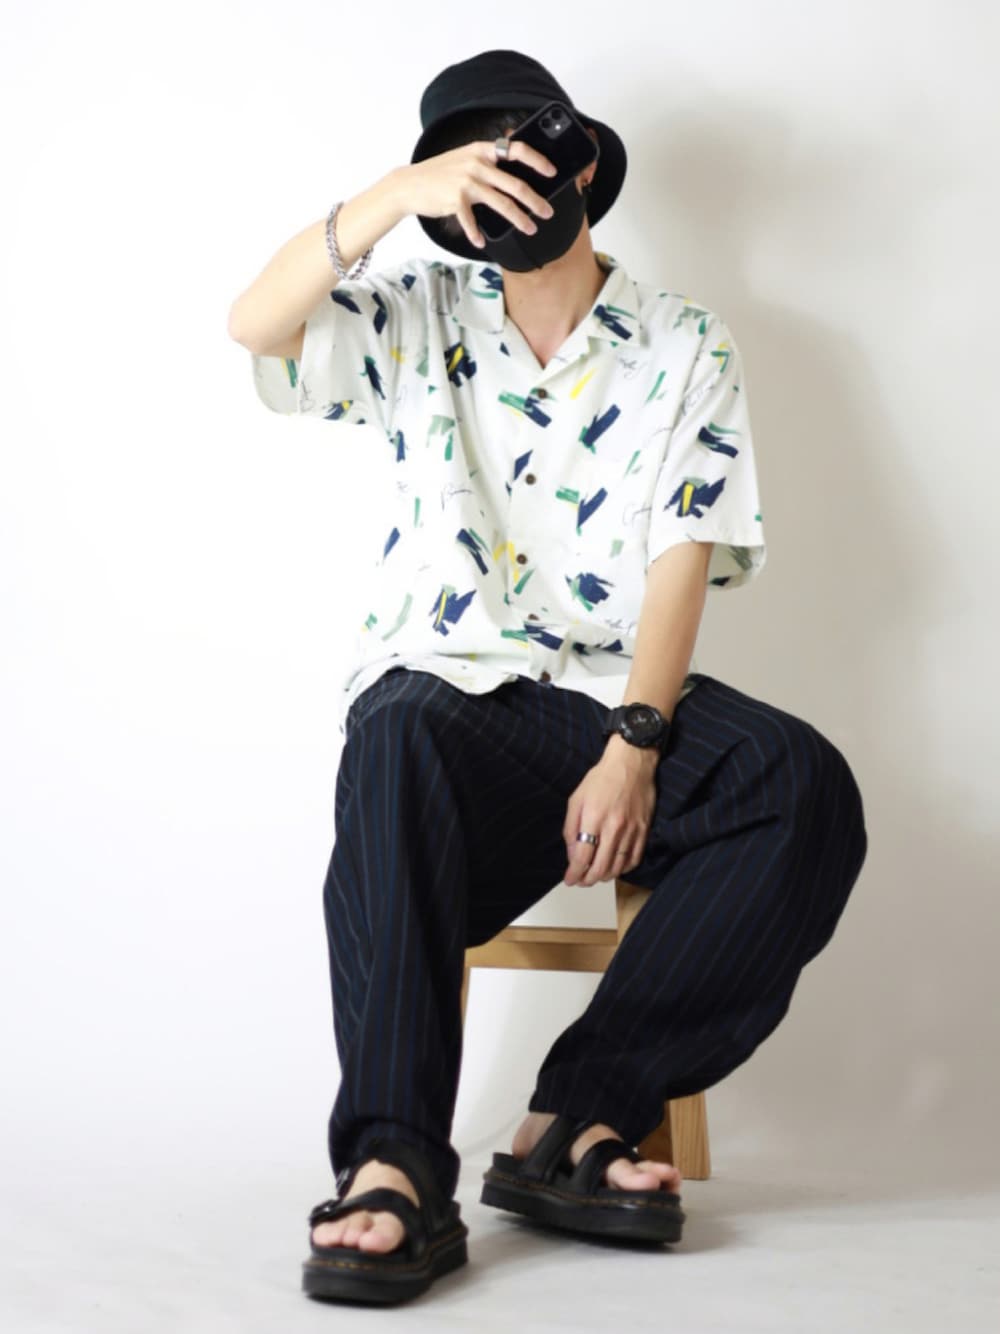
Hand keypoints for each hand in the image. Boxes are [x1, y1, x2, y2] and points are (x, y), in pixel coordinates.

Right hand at [400, 139, 557, 249]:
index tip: (552, 172)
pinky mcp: (455, 199)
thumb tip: (511, 174)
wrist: (410, 184)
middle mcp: (478, 164)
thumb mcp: (465, 158)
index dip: (537, 160)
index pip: (517, 150)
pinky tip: (480, 243)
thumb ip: (487, 162)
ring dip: (519, 219)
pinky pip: (472, 221)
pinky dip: (476, 234)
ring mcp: (467, 182)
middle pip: (515, 184)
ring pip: (502, 204)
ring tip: (530, 229)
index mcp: (483, 150)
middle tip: (547, 212)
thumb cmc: (440, 174)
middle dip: (536, 201)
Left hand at [562, 739, 657, 886]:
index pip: (582, 857)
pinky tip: (615, 867)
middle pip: (601, 867)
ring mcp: (632, 830)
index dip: (574, 873)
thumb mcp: (577, 799)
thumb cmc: (603, 778)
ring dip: (605, 876)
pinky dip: (624, 869)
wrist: (632, 763)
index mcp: (594, 817)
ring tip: (596, 875)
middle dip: (588, 880)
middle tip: (581, 881)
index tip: (569, 879)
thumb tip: (572, 855)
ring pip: (618, 867)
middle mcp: (614, 827)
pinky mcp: (644, 830)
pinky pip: (634, 859)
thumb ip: (571, 829)